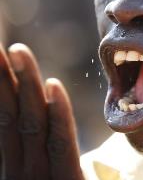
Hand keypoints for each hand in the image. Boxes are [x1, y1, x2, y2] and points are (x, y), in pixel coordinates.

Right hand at [0, 43, 83, 179]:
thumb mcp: (47, 176)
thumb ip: (45, 151)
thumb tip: (41, 113)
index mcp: (19, 163)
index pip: (8, 119)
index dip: (3, 88)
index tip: (1, 59)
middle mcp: (23, 167)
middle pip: (14, 115)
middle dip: (5, 78)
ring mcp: (39, 177)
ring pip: (32, 122)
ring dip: (24, 84)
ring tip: (18, 50)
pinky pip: (61, 144)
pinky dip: (57, 113)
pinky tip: (52, 85)